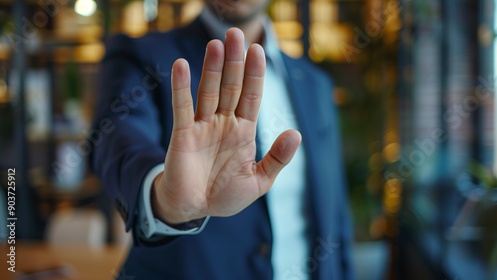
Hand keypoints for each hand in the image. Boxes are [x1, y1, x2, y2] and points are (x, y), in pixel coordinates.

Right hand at [152, 28, 300, 224]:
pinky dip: (181, 87)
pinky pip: (182, 107)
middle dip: (234, 62)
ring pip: (209, 91)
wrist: (195, 209)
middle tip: (236, 34)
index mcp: (243, 131)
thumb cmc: (225, 195)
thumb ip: (277, 159)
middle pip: (231, 86)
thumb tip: (296, 133)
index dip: (254, 74)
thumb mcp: (259, 181)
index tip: (258, 50)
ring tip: (216, 44)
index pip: (251, 96)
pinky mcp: (183, 134)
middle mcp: (224, 123)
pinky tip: (181, 66)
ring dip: (212, 68)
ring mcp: (203, 126)